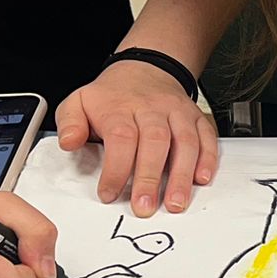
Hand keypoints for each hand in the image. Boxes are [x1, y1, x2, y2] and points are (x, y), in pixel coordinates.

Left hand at [54, 58, 217, 215]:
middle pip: (155, 141)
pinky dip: (207, 159)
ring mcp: (177, 113)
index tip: (109, 193)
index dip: (116, 169)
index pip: (121, 138)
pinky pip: (207, 137)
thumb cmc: (113, 96)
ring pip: (184, 142)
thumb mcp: (79, 102)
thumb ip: (69, 123)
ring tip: (175, 203)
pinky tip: (201, 179)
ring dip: (181, 175)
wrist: (144, 70)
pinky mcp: (196, 118)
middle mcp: (152, 109)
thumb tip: (68, 141)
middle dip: (150, 178)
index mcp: (121, 107)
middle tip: (144, 207)